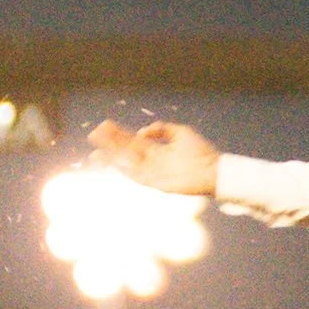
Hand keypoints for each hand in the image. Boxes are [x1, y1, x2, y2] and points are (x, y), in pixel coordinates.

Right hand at [89, 118, 218, 196]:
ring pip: (127, 164)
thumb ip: (162, 128)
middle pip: (125, 150)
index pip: (131, 140)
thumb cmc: (201, 152)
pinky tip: (113, 162)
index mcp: (155, 148)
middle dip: (110, 143)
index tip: (104, 125)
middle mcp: (150, 160)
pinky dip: (125, 170)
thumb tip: (142, 131)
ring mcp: (152, 172)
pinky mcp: (155, 183)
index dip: (118, 134)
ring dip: (111, 158)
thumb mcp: (181, 132)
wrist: (213, 170)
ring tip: (96, 153)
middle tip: (94, 134)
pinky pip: (136, 176)